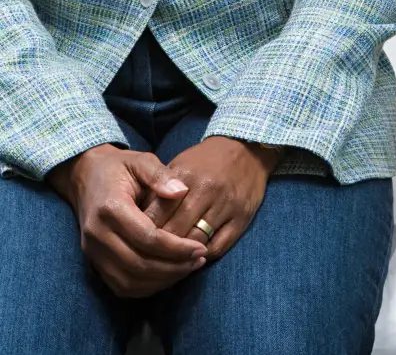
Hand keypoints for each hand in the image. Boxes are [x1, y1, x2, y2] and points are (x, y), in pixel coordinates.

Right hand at [48, 144, 207, 297]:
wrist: (85, 175)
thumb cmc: (119, 167)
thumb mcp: (141, 160)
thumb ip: (160, 175)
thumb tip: (182, 192)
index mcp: (111, 208)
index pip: (147, 238)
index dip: (176, 248)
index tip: (200, 248)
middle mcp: (98, 235)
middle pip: (138, 265)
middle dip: (173, 268)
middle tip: (199, 261)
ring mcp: (92, 252)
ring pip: (129, 281)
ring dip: (161, 281)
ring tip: (188, 269)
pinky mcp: (93, 262)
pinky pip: (120, 285)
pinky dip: (145, 288)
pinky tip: (167, 276)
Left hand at [142, 136, 278, 261]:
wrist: (245, 148)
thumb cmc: (205, 160)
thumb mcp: (180, 164)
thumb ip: (159, 190)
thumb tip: (138, 220)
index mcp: (186, 175)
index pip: (158, 213)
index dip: (144, 232)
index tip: (136, 242)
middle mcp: (206, 190)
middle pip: (175, 230)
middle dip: (160, 248)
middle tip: (149, 258)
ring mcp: (226, 205)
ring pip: (196, 241)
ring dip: (181, 256)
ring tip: (169, 262)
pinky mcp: (242, 217)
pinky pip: (218, 247)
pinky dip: (203, 256)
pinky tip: (192, 258)